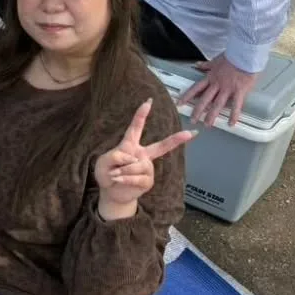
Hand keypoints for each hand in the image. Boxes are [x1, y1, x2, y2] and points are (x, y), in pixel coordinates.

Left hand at [94, 99, 193, 213]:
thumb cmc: (106, 173)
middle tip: (190, 133)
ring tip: (116, 174)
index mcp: (130, 145)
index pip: (136, 128)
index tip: (149, 101)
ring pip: (139, 165)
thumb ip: (116, 156)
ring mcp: (147, 168)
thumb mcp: (104, 161)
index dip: (141, 114)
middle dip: (176, 140)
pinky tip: (119, 180)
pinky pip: (138, 177)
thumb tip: (133, 159)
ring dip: (125, 170)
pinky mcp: (148, 180)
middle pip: (161, 146)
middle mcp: (142, 155)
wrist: (110, 192)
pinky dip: (125, 178)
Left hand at [178, 55, 256, 127]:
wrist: (244, 55)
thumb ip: (206, 65)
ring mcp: (227, 89)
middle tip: (193, 120)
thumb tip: (197, 65)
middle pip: (204, 100)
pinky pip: (236, 105)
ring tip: (207, 125)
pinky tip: (231, 123)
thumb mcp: (215, 61)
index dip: (187, 96)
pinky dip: (234, 115)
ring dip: (211, 115)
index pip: (195, 88)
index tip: (179, 103)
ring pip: (217, 104)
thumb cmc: (231, 57)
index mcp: (210, 78)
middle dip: (197, 111)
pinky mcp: (239, 91)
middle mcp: (216, 85)